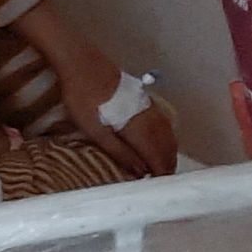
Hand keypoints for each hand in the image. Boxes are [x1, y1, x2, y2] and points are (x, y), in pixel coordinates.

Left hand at [54, 43, 180, 177]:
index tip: (158, 187)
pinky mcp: (146, 100)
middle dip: (166, 166)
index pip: (158, 157)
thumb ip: (119, 152)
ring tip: (161, 167)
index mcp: (139, 129)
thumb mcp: (96, 130)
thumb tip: (139, 171)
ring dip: (168, 153)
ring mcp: (151, 108)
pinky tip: (160, 143)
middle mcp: (151, 119)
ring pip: (168, 136)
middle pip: (167, 147)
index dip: (160, 173)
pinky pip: (165, 125)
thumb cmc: (83, 99)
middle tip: (161, 182)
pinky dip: (166, 139)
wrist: (83, 64)